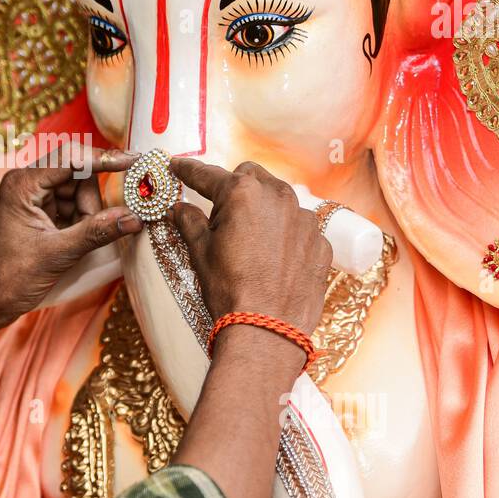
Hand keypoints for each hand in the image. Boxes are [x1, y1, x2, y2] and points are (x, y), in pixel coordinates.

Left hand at [0, 144, 141, 325]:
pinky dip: (80, 225)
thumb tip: (135, 217)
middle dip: (91, 205)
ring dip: (86, 218)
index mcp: (23, 184)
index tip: (135, 161)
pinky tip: (72, 244)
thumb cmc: (8, 278)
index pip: (71, 158)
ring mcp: (34, 198)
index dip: (105, 158)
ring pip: (79, 194)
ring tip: (71, 245)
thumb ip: (96, 232)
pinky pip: (72, 209)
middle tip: (93, 230)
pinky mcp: (40, 214)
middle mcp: (27, 184)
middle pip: (78, 176)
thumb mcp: (57, 254)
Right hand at [168, 158, 331, 335]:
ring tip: (249, 243)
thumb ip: (188, 222)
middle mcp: (279, 197)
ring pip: (279, 201)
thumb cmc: (230, 290)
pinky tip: (273, 260)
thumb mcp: (200, 253)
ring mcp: (305, 220)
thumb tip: (178, 209)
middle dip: (233, 188)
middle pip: (250, 177)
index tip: (177, 166)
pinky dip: (285, 236)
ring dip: (263, 211)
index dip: (188, 170)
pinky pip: (299, 228)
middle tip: (219, 214)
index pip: (208, 175)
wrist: (267, 332)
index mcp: (243, 193)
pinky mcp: (321, 243)